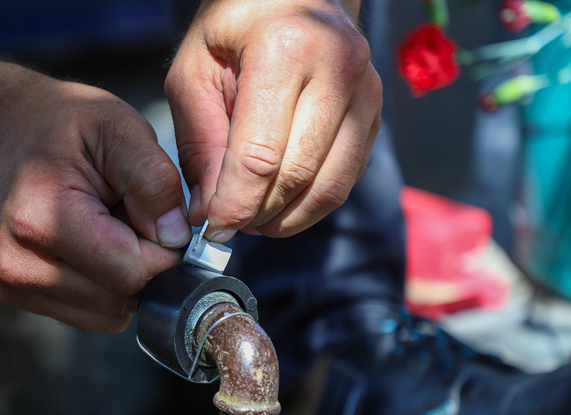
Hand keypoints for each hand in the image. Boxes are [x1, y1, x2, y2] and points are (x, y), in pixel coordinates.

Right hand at [0, 74, 190, 332]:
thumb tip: (176, 238)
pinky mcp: (18, 296)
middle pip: (122, 299)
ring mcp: (14, 285)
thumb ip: (153, 179)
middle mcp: (18, 263)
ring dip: (128, 278)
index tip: (163, 217)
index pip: (131, 272)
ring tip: (110, 227)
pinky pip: (93, 315)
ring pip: (111, 315)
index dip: (165, 250)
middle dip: (147, 264)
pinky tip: (94, 245)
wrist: (5, 132)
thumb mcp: (118, 126)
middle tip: (134, 217)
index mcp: (39, 218)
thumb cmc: (63, 125)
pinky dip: (108, 287)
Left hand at [165, 0, 381, 241]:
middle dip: (258, 214)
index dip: (235, 203)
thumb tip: (207, 211)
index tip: (212, 228)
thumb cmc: (235, 30)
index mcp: (286, 50)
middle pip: (298, 175)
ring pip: (329, 186)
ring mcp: (366, 92)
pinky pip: (345, 179)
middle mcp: (338, 69)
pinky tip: (279, 202)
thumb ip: (199, 142)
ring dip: (287, 218)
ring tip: (253, 220)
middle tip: (228, 225)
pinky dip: (310, 203)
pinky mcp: (376, 114)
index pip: (261, 154)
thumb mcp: (194, 72)